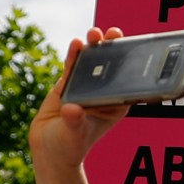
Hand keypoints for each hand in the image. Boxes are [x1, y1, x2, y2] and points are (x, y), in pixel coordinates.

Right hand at [27, 27, 134, 170]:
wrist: (49, 150)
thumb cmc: (70, 146)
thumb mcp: (74, 135)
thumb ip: (74, 121)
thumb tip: (72, 109)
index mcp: (116, 105)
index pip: (128, 82)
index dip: (131, 65)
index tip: (134, 48)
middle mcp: (103, 93)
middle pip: (112, 67)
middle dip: (114, 49)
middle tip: (114, 33)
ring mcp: (86, 86)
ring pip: (93, 62)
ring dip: (94, 46)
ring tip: (95, 33)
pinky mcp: (68, 84)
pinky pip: (73, 66)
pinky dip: (74, 54)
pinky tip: (76, 43)